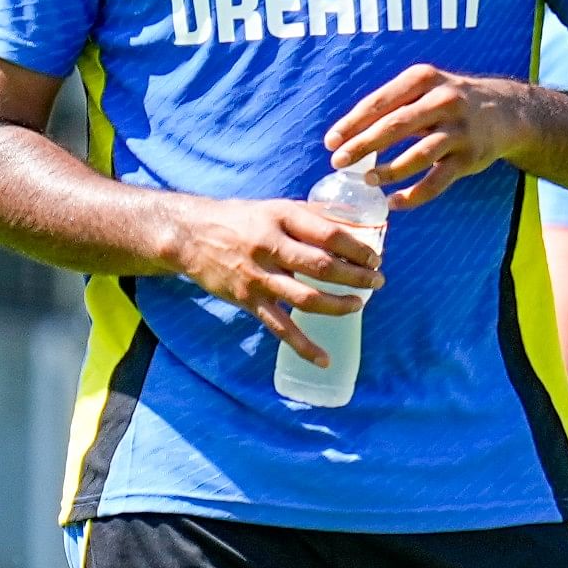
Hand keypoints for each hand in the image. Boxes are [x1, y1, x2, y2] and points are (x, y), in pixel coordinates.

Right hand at [167, 193, 380, 365]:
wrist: (189, 235)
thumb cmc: (240, 219)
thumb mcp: (275, 208)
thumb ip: (311, 216)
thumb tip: (355, 223)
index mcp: (281, 218)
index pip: (330, 235)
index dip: (358, 249)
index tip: (375, 258)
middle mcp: (270, 247)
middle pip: (323, 267)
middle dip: (357, 277)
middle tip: (377, 281)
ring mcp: (259, 277)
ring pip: (307, 298)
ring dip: (339, 305)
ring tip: (358, 304)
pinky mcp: (249, 300)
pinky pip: (281, 328)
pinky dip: (304, 346)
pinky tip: (324, 360)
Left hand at [324, 64, 535, 207]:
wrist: (505, 112)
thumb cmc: (448, 101)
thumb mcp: (423, 89)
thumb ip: (390, 106)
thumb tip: (344, 136)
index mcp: (424, 79)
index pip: (380, 102)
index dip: (352, 124)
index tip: (330, 142)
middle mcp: (444, 101)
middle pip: (396, 126)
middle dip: (363, 146)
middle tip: (338, 162)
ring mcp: (459, 130)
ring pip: (418, 154)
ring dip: (389, 170)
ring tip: (368, 180)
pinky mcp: (470, 158)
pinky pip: (438, 181)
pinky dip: (415, 195)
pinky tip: (395, 202)